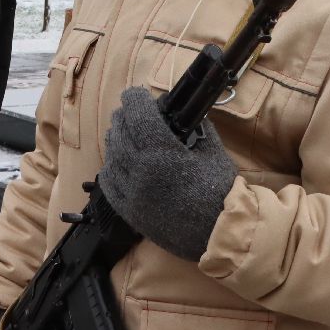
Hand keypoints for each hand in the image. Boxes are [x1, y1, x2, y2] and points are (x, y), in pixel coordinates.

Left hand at [97, 86, 236, 261]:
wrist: (220, 236)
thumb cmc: (221, 194)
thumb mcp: (214, 153)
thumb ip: (198, 129)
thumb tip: (187, 113)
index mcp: (163, 153)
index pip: (138, 114)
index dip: (134, 99)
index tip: (135, 94)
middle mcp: (141, 170)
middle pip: (120, 131)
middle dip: (125, 116)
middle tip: (131, 111)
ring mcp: (132, 193)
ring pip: (111, 155)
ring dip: (116, 139)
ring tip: (125, 133)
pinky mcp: (130, 212)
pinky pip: (108, 183)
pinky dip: (110, 167)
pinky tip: (118, 162)